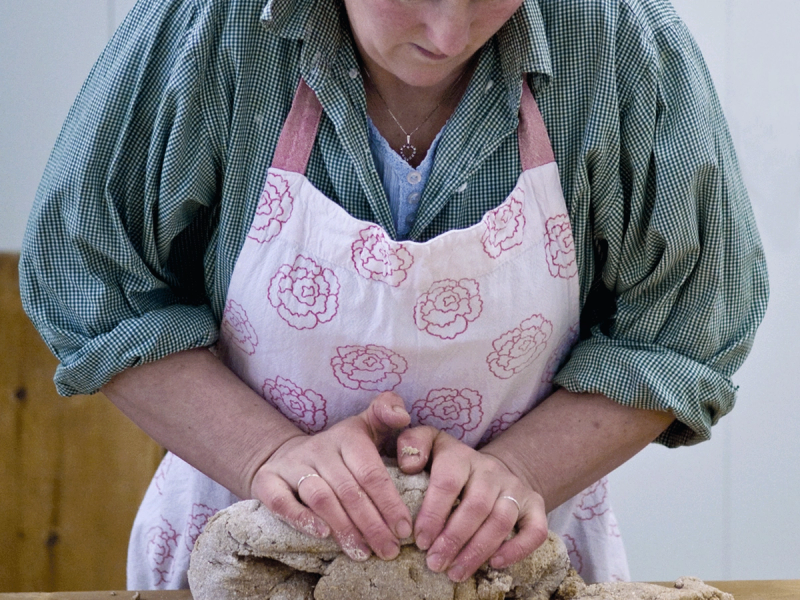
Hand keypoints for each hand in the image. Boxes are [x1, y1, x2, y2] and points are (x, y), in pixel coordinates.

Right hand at [251, 392, 413, 561]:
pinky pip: (282, 501)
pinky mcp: (268, 480)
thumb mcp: (365, 425)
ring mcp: (292, 464)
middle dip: (372, 524)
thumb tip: (402, 416)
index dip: (389, 503)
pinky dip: (301, 519)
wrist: (286, 453)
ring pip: (320, 497)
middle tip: (389, 551)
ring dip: (343, 528)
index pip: (371, 472)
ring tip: (362, 553)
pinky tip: (322, 535)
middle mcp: (319, 448)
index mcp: (347, 436)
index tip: (404, 530)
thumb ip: (387, 413)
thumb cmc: (340, 449)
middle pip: (349, 490)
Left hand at [396, 427, 547, 581]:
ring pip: (501, 521)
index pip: (448, 483)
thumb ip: (412, 445)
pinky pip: (534, 530)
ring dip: (477, 551)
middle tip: (435, 563)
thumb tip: (408, 466)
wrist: (493, 469)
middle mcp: (491, 470)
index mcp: (462, 456)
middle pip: (476, 506)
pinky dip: (517, 550)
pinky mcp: (535, 505)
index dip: (433, 514)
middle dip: (454, 539)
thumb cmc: (452, 465)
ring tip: (455, 572)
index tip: (420, 541)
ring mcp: (515, 488)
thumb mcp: (430, 445)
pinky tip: (495, 564)